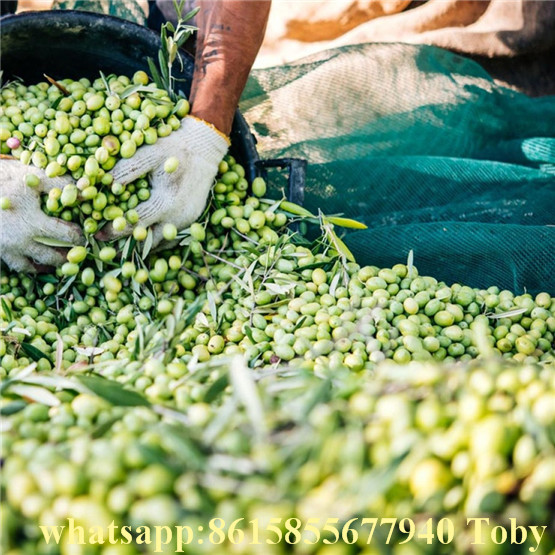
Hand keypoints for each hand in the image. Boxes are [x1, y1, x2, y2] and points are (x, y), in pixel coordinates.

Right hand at [0, 159, 83, 272]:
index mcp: (33, 222)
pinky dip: (31, 267)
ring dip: (50, 265)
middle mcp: (21, 240)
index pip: (67, 235)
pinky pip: (17, 266)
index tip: (86, 234)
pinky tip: (40, 263)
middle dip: (69, 256)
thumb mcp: (31, 178)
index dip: (79, 236)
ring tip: (61, 261)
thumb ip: (59, 184)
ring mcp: (8, 248)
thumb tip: (84, 190)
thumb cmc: (3, 184)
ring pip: (34, 266)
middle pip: (52, 256)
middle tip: (79, 253)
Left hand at [99, 116, 228, 246]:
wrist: (205, 147)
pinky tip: (141, 236)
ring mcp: (186, 220)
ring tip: (121, 245)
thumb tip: (98, 184)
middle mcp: (178, 216)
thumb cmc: (174, 146)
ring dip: (140, 244)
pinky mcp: (192, 220)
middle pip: (147, 240)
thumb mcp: (148, 152)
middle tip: (106, 247)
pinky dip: (155, 239)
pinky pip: (170, 236)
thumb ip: (124, 170)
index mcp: (166, 201)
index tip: (98, 234)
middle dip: (125, 244)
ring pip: (160, 242)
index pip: (134, 223)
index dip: (114, 230)